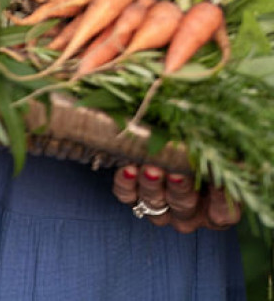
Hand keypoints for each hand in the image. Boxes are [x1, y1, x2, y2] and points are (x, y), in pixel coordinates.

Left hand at [111, 164, 241, 232]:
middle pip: (183, 205)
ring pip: (154, 202)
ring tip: (151, 168)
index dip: (219, 200)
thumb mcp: (214, 155)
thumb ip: (220, 159)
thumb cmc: (198, 151)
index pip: (222, 213)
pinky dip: (126, 183)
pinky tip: (129, 169)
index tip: (217, 183)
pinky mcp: (133, 198)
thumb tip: (231, 157)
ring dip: (152, 185)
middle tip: (176, 174)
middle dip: (179, 188)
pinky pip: (127, 196)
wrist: (165, 145)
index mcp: (215, 210)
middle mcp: (187, 214)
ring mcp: (159, 208)